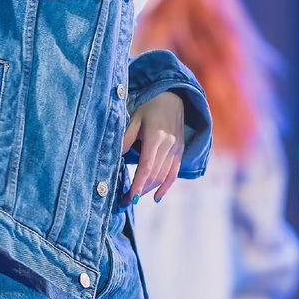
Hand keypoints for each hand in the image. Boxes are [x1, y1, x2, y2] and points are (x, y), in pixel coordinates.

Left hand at [120, 91, 183, 205]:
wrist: (173, 97)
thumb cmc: (149, 105)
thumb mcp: (134, 116)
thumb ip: (127, 136)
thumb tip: (117, 156)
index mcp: (155, 136)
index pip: (147, 166)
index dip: (139, 184)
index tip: (129, 197)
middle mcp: (169, 145)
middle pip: (154, 174)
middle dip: (140, 191)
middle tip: (124, 202)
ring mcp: (177, 149)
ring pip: (163, 176)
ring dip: (149, 189)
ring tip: (134, 198)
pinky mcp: (181, 151)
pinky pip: (174, 173)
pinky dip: (165, 187)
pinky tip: (156, 197)